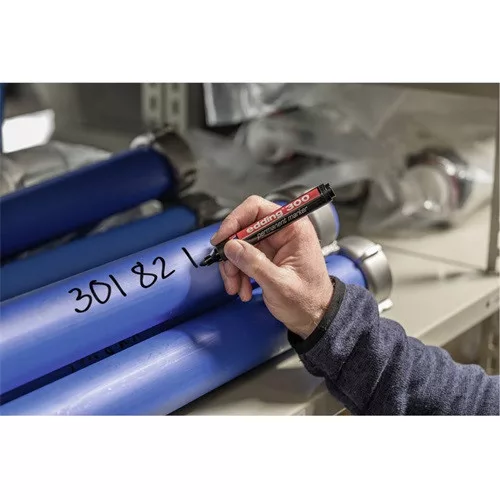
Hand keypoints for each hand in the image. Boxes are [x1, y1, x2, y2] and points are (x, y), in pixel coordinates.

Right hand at [211, 195, 333, 338]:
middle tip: (229, 272)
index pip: (257, 209)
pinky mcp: (266, 257)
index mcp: (293, 228)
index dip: (235, 220)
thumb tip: (231, 246)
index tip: (222, 239)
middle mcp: (282, 232)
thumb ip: (254, 263)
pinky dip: (238, 273)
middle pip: (243, 228)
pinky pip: (243, 258)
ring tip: (236, 287)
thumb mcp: (279, 284)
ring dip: (233, 267)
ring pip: (240, 245)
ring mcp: (273, 244)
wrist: (314, 318)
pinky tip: (243, 289)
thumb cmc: (308, 301)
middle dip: (232, 252)